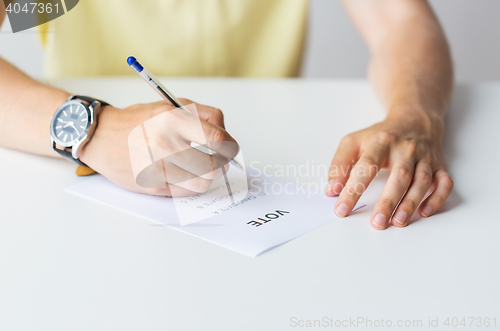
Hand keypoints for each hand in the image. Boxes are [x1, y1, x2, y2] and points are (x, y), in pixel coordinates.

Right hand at [80, 99, 237, 195]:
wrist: (101, 137)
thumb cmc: (139, 120)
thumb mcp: (172, 105)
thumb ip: (205, 115)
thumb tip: (226, 136)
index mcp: (171, 120)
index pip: (217, 139)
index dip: (231, 146)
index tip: (230, 147)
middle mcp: (164, 145)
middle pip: (214, 166)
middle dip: (222, 163)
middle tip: (219, 159)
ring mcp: (156, 169)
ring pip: (203, 183)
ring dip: (209, 176)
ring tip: (203, 166)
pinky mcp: (152, 186)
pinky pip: (186, 191)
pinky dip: (192, 184)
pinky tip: (186, 173)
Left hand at [325, 112, 452, 229]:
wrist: (414, 120)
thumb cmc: (380, 136)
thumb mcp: (353, 142)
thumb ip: (339, 165)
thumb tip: (332, 191)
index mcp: (381, 143)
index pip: (366, 167)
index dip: (353, 189)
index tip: (342, 209)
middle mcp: (405, 149)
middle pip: (399, 176)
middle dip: (388, 201)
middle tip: (377, 223)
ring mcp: (425, 158)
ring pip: (422, 182)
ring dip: (410, 203)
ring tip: (397, 222)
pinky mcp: (439, 166)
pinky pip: (444, 183)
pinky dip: (437, 199)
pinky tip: (424, 212)